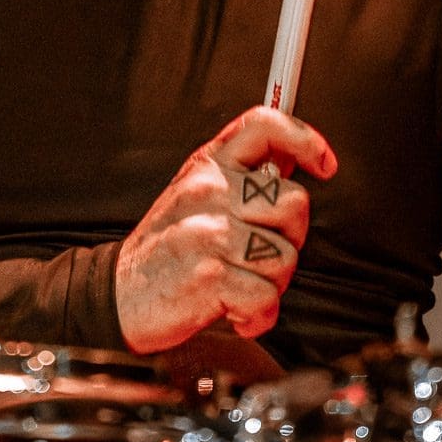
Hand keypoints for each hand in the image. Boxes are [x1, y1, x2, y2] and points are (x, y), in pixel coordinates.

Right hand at [115, 106, 336, 353]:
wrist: (118, 293)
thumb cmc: (166, 246)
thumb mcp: (196, 194)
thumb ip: (241, 177)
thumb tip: (292, 160)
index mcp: (208, 166)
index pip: (263, 125)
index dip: (304, 138)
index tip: (323, 164)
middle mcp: (209, 190)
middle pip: (294, 202)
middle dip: (290, 237)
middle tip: (260, 254)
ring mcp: (209, 231)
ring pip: (286, 256)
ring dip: (271, 283)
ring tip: (240, 284)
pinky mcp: (210, 276)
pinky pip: (268, 297)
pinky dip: (257, 316)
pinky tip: (236, 312)